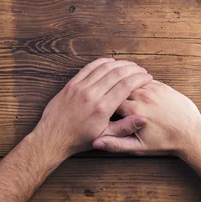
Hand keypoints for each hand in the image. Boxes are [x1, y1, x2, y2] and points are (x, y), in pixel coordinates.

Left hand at [31, 58, 152, 158]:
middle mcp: (91, 94)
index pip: (126, 86)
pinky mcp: (71, 84)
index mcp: (102, 108)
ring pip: (104, 68)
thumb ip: (126, 127)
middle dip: (133, 69)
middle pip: (117, 73)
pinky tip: (111, 62)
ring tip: (130, 65)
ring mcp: (80, 87)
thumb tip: (143, 119)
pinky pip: (89, 68)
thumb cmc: (80, 139)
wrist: (53, 137)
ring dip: (119, 64)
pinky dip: (102, 62)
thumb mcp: (106, 136)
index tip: (147, 77)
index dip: (139, 79)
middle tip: (141, 70)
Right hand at [92, 80, 200, 155]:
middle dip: (114, 93)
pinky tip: (134, 88)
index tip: (102, 108)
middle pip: (120, 89)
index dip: (104, 104)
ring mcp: (154, 89)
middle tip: (108, 95)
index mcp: (134, 112)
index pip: (111, 101)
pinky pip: (145, 80)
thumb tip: (96, 142)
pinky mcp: (163, 86)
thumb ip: (116, 144)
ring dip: (125, 86)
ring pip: (132, 82)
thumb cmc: (164, 142)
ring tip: (118, 89)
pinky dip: (138, 83)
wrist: (191, 134)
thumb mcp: (138, 147)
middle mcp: (143, 97)